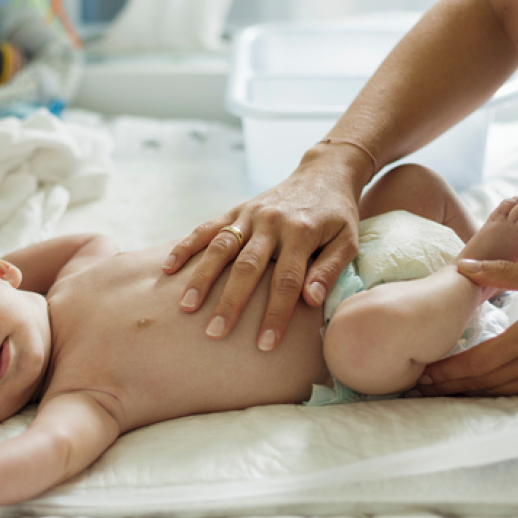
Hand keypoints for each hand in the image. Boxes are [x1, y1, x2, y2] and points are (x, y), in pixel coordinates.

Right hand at [163, 152, 362, 350]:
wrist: (323, 173)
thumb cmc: (338, 215)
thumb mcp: (348, 240)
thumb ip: (330, 269)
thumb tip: (311, 300)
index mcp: (302, 233)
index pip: (287, 281)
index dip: (276, 314)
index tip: (265, 344)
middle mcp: (272, 223)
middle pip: (248, 267)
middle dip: (231, 302)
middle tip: (215, 333)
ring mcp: (251, 214)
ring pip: (222, 247)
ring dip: (202, 277)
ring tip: (186, 306)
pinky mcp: (237, 209)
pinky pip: (207, 227)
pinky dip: (187, 246)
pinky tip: (169, 267)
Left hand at [416, 259, 517, 395]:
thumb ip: (504, 273)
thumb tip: (464, 266)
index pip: (478, 361)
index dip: (446, 370)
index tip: (420, 371)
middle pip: (482, 382)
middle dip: (447, 387)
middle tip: (415, 388)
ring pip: (498, 392)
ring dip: (465, 394)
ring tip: (435, 394)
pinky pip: (517, 393)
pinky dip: (491, 394)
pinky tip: (474, 392)